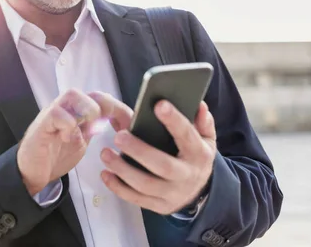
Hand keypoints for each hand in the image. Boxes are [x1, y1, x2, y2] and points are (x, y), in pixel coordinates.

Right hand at [17, 89, 132, 195]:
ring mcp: (53, 113)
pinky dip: (68, 126)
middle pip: (93, 94)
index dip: (121, 110)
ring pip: (74, 95)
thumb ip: (95, 129)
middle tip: (113, 130)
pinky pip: (58, 114)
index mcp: (77, 110)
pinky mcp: (42, 124)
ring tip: (88, 131)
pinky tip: (68, 139)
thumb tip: (119, 126)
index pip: (104, 99)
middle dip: (109, 110)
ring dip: (88, 113)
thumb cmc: (55, 155)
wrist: (31, 172)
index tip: (131, 126)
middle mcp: (66, 107)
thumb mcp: (82, 141)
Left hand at [100, 100, 216, 214]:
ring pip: (145, 185)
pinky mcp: (159, 206)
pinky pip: (136, 199)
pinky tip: (106, 174)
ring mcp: (173, 193)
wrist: (199, 191)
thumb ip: (202, 122)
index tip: (159, 105)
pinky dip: (118, 187)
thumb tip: (198, 105)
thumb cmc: (194, 157)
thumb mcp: (205, 138)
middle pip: (163, 165)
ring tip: (105, 154)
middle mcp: (187, 175)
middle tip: (119, 136)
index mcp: (198, 154)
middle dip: (139, 150)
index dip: (174, 121)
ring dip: (123, 170)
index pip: (187, 136)